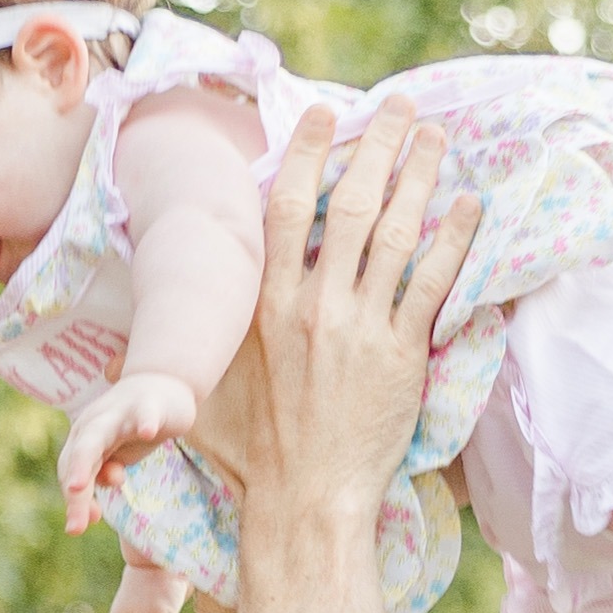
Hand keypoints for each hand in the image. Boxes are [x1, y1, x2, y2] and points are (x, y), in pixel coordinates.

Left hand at [60, 370, 200, 527]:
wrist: (160, 385)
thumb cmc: (130, 429)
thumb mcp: (113, 458)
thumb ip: (99, 480)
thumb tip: (91, 513)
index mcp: (82, 440)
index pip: (70, 473)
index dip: (74, 501)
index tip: (80, 528)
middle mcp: (94, 425)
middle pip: (78, 456)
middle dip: (74, 484)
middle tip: (74, 521)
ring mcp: (119, 413)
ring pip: (98, 435)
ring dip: (88, 458)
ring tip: (92, 483)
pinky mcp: (147, 405)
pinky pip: (144, 414)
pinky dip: (145, 422)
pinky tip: (146, 432)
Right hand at [188, 99, 479, 531]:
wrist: (302, 504)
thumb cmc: (251, 456)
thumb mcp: (208, 388)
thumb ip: (203, 342)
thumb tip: (142, 331)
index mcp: (266, 305)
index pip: (289, 207)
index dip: (311, 153)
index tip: (328, 115)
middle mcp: (313, 307)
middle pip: (351, 204)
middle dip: (379, 145)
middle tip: (402, 107)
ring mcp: (361, 329)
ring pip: (397, 232)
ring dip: (420, 176)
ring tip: (438, 139)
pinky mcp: (402, 357)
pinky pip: (433, 283)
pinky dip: (454, 240)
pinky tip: (469, 205)